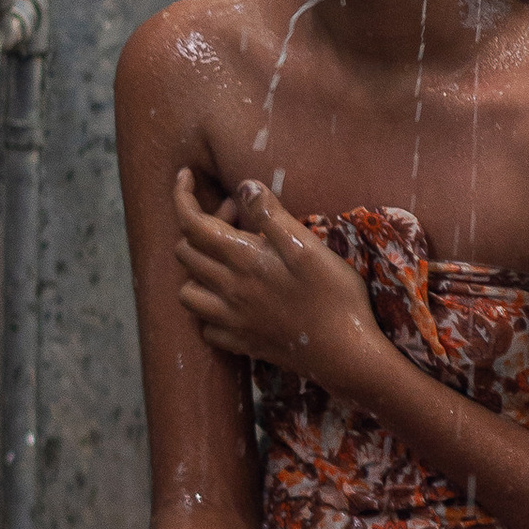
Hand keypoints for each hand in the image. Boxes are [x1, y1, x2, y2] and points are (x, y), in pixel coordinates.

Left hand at [172, 168, 385, 392]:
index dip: (181, 196)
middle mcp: (228, 290)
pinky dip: (209, 311)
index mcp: (243, 261)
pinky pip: (206, 328)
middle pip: (186, 253)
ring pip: (187, 293)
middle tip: (236, 217)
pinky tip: (231, 302)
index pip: (193, 224)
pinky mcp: (242, 344)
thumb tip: (243, 187)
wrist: (346, 354)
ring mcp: (232, 321)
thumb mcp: (308, 248)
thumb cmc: (335, 297)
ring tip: (225, 261)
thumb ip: (271, 216)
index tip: (185, 174)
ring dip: (197, 270)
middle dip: (200, 226)